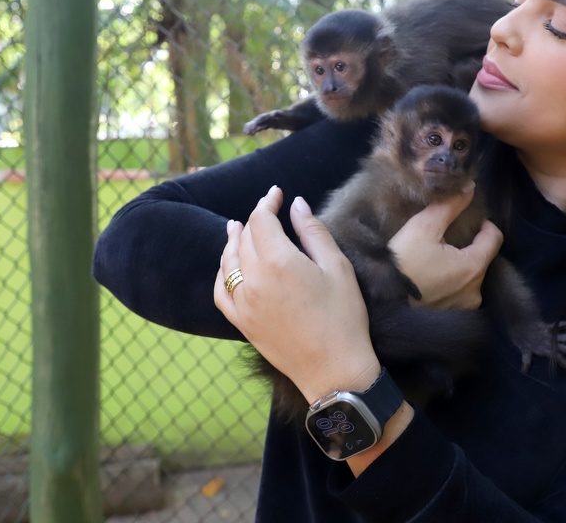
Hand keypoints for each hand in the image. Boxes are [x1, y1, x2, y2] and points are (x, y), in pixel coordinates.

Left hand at [214, 186, 381, 402]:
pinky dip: (222, 274)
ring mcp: (244, 303)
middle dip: (255, 219)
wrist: (335, 370)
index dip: (268, 202)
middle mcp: (254, 280)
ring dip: (232, 241)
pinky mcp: (242, 323)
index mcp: (279, 262)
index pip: (262, 220)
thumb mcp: (338, 268)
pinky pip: (221, 292)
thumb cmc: (344, 317)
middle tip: (267, 209)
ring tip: (236, 228)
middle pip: (245, 238)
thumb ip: (313, 232)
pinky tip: (228, 266)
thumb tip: (297, 204)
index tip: (278, 193)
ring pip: (228, 262)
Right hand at [388, 183, 503, 309]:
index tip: (467, 220)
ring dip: (459, 268)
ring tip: (436, 261)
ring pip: (470, 279)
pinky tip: (432, 282)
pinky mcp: (451, 320)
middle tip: (445, 240)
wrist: (380, 303)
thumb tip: (469, 187)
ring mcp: (464, 308)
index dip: (484, 224)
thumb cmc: (402, 264)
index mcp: (474, 266)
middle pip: (482, 258)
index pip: (494, 237)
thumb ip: (449, 206)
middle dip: (468, 247)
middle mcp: (476, 291)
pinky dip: (451, 286)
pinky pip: (459, 296)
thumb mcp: (422, 227)